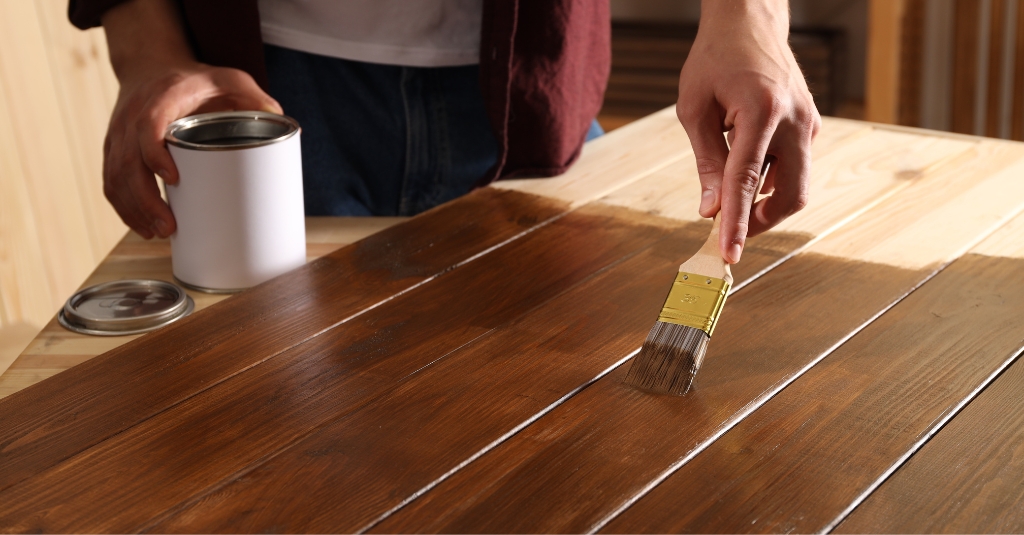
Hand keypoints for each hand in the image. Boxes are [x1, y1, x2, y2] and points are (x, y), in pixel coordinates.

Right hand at [101, 0, 280, 238]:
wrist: (151, 65)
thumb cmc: (195, 79)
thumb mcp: (228, 78)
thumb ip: (253, 95)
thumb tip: (278, 117)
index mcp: (160, 98)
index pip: (147, 126)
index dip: (154, 153)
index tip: (173, 179)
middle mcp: (133, 115)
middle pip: (127, 161)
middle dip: (145, 199)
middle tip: (169, 226)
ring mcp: (119, 133)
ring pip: (115, 175)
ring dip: (133, 209)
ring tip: (159, 233)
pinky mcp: (114, 148)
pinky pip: (110, 180)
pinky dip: (123, 207)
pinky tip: (142, 226)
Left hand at [676, 0, 820, 263]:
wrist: (749, 22)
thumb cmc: (715, 59)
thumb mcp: (695, 109)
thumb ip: (705, 162)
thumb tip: (710, 209)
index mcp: (762, 110)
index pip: (747, 180)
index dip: (737, 222)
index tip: (728, 253)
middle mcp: (795, 119)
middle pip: (790, 194)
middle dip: (761, 222)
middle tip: (729, 232)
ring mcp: (808, 123)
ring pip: (797, 186)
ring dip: (766, 204)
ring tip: (732, 201)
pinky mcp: (809, 125)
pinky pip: (795, 168)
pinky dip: (771, 183)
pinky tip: (745, 176)